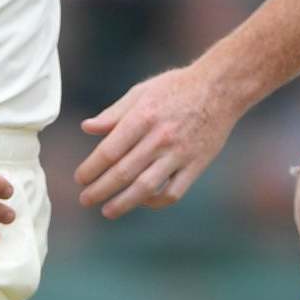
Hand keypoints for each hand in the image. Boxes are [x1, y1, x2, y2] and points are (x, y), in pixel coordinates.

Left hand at [74, 66, 241, 218]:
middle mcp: (159, 138)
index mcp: (142, 117)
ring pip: (145, 187)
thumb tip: (86, 128)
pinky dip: (155, 202)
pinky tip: (142, 202)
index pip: (109, 151)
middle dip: (100, 190)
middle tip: (85, 200)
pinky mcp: (196, 165)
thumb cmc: (176, 87)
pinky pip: (173, 192)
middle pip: (123, 172)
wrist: (220, 88)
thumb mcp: (141, 92)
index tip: (80, 179)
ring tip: (107, 211)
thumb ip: (113, 113)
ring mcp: (179, 154)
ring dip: (123, 203)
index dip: (91, 168)